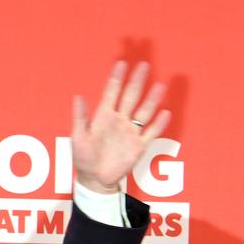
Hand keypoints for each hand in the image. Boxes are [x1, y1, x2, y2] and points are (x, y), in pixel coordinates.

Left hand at [72, 61, 169, 193]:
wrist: (95, 179)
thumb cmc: (83, 158)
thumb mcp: (78, 138)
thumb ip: (80, 118)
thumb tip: (78, 96)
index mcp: (103, 117)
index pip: (111, 93)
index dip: (116, 79)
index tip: (122, 63)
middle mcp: (119, 121)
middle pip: (131, 97)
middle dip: (137, 81)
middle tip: (144, 65)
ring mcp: (130, 133)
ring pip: (143, 112)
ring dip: (152, 100)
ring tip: (160, 86)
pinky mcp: (139, 146)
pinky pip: (151, 133)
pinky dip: (158, 124)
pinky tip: (165, 113)